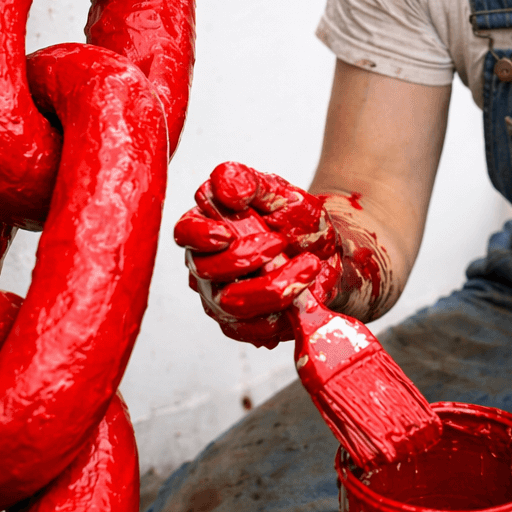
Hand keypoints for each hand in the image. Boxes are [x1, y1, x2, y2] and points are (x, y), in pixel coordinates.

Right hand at [174, 163, 341, 347]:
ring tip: (309, 265)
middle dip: (248, 258)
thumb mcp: (278, 192)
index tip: (227, 233)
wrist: (326, 253)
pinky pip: (254, 329)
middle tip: (283, 241)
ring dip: (275, 286)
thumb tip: (226, 188)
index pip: (184, 232)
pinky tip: (305, 292)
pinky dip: (284, 311)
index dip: (200, 236)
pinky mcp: (242, 325)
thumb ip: (249, 182)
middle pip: (207, 272)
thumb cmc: (295, 220)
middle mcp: (205, 265)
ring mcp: (221, 298)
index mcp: (206, 226)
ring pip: (232, 304)